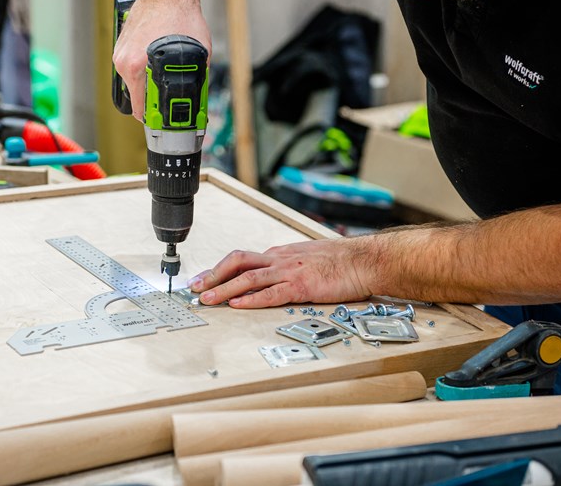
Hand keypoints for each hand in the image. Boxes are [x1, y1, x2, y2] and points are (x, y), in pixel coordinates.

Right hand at [112, 0, 210, 120]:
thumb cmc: (181, 15)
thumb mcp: (199, 55)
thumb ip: (195, 82)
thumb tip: (197, 102)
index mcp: (135, 67)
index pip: (140, 110)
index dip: (157, 119)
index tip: (167, 122)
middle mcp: (123, 61)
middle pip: (137, 97)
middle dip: (155, 101)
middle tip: (172, 100)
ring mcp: (120, 52)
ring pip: (135, 82)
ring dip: (150, 83)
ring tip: (167, 75)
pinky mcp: (122, 44)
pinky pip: (133, 66)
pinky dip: (145, 68)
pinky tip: (160, 60)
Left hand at [188, 238, 375, 308]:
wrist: (365, 260)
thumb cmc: (342, 261)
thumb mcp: (308, 257)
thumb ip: (288, 265)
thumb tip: (271, 275)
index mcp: (281, 254)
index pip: (242, 259)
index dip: (220, 269)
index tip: (204, 279)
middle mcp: (280, 259)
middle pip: (237, 262)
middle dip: (213, 276)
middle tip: (195, 288)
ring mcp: (290, 272)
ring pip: (248, 278)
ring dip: (224, 289)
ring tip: (207, 299)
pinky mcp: (302, 287)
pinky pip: (271, 293)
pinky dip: (251, 300)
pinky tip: (238, 305)